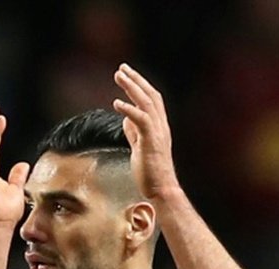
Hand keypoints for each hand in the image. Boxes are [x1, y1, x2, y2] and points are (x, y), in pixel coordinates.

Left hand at [112, 63, 179, 199]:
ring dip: (132, 88)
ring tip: (119, 76)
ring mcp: (158, 133)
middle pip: (150, 95)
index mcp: (159, 126)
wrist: (161, 189)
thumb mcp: (140, 147)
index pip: (152, 99)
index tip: (127, 74)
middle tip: (121, 68)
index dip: (140, 84)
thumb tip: (125, 119)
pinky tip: (117, 103)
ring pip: (147, 103)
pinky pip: (142, 120)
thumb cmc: (150, 172)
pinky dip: (130, 109)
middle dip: (135, 79)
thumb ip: (134, 131)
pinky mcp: (151, 142)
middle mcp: (161, 126)